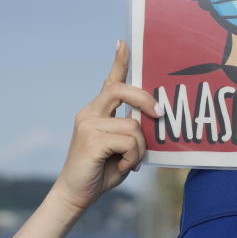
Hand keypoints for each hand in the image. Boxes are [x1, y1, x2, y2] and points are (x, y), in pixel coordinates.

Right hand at [50, 40, 161, 214]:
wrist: (75, 195)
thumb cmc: (101, 172)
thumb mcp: (120, 148)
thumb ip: (131, 131)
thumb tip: (152, 120)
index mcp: (96, 112)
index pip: (110, 82)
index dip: (119, 61)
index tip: (124, 42)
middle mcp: (89, 113)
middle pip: (122, 91)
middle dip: (145, 100)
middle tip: (161, 115)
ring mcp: (88, 125)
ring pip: (133, 125)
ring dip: (139, 149)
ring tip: (129, 163)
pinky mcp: (91, 139)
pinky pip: (129, 142)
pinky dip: (132, 158)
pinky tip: (123, 168)